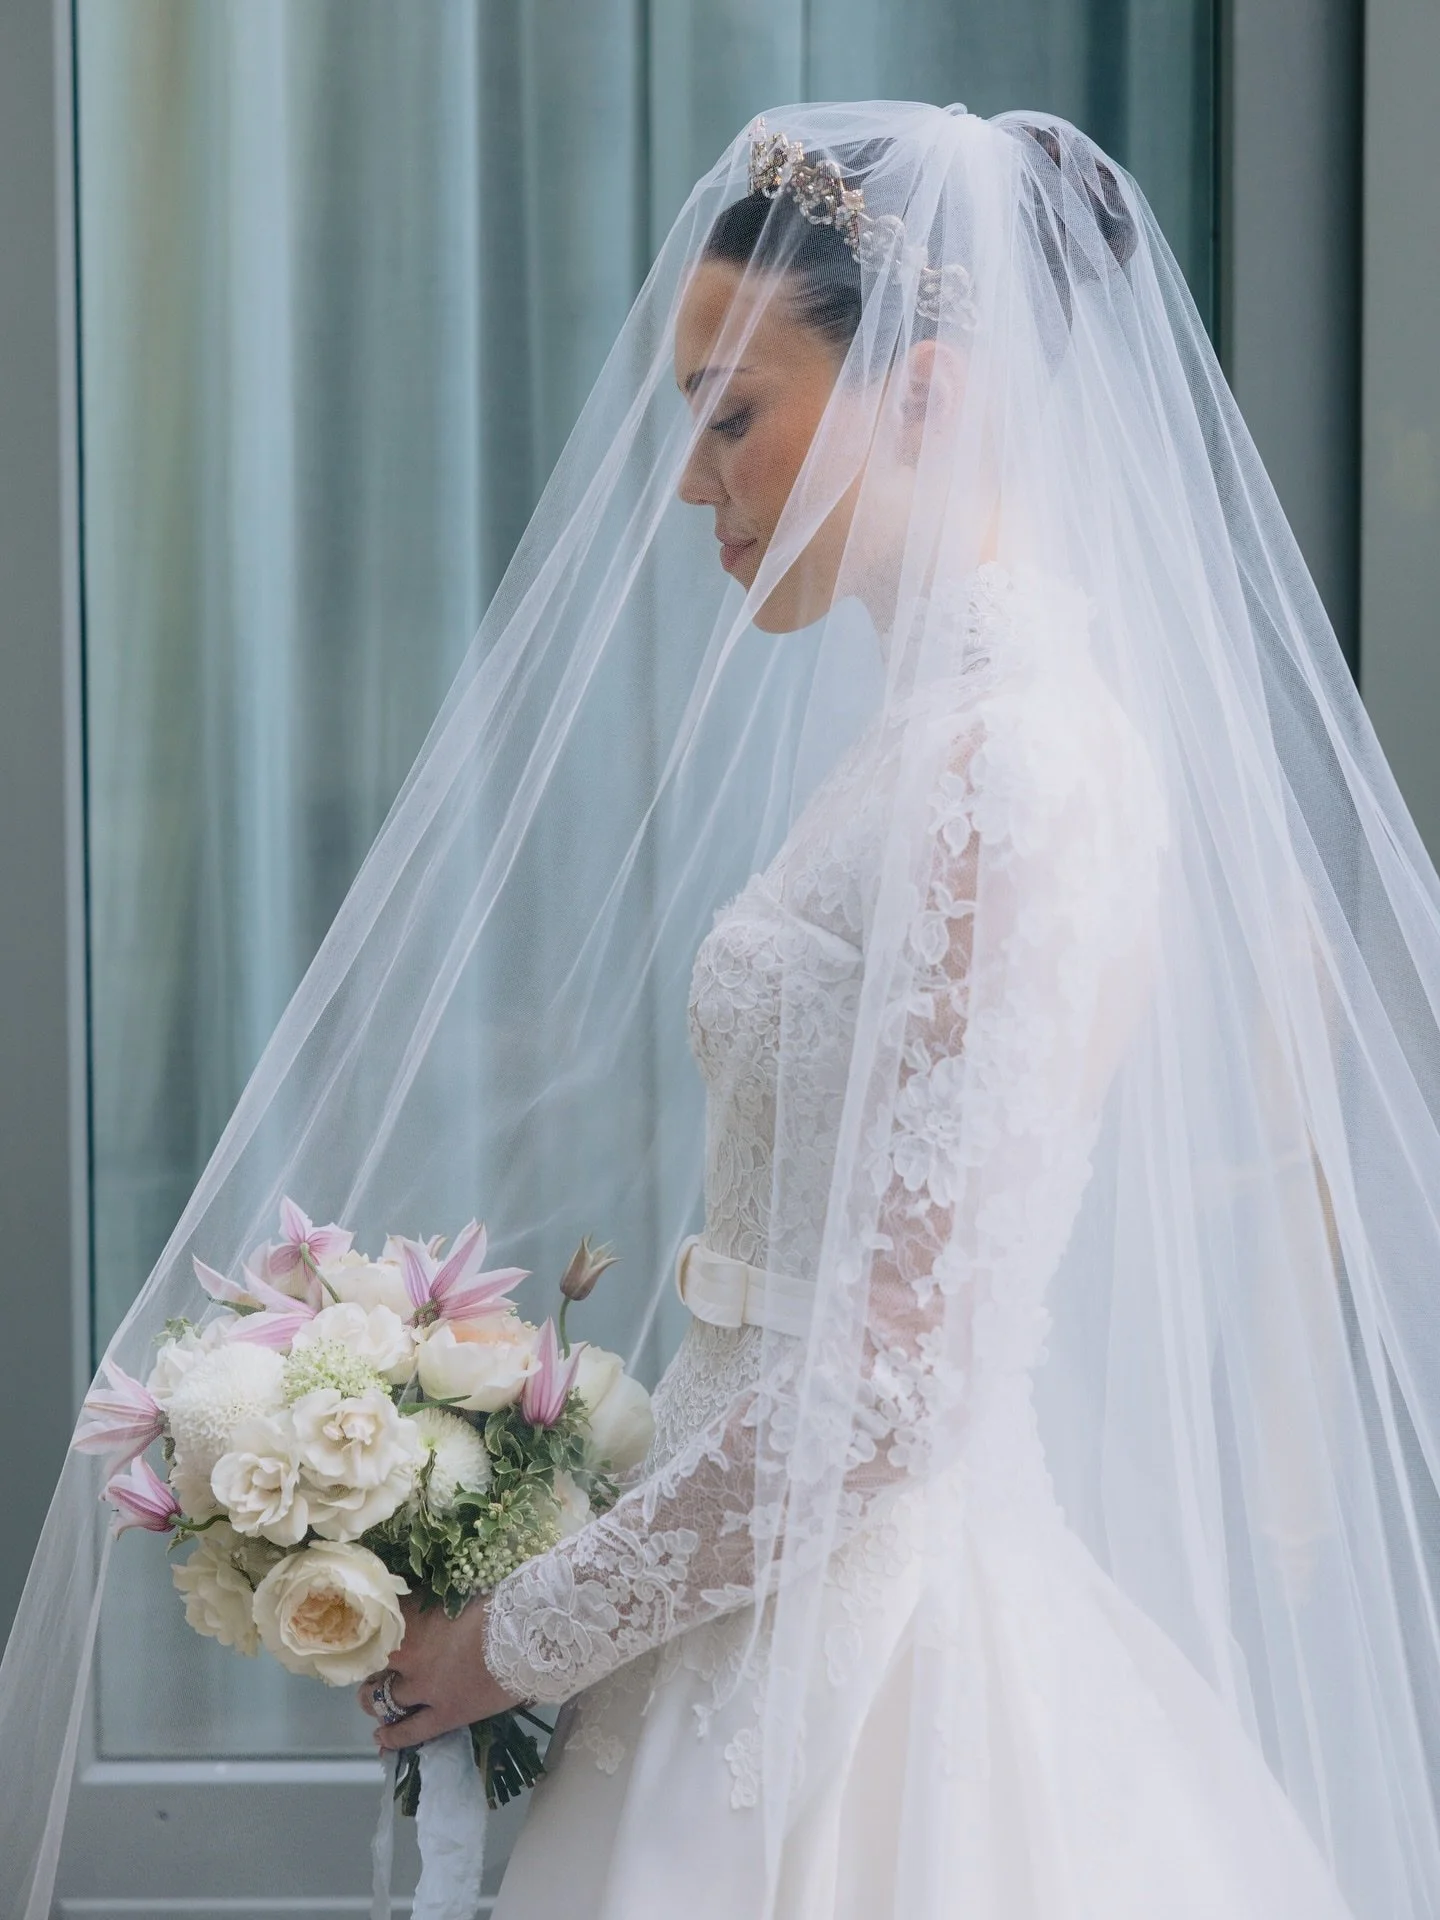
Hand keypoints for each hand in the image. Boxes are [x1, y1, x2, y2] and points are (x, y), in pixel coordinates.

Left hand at [356, 1593, 521, 1750]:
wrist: (526, 1636)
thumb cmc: (497, 1605)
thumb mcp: (456, 1595)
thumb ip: (432, 1603)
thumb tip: (421, 1602)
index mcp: (412, 1619)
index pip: (376, 1625)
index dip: (368, 1629)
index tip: (367, 1628)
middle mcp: (409, 1655)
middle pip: (373, 1664)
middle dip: (370, 1665)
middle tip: (373, 1664)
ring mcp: (424, 1689)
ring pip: (383, 1699)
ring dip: (374, 1698)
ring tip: (370, 1698)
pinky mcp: (444, 1714)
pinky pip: (410, 1732)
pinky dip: (393, 1736)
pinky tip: (381, 1737)